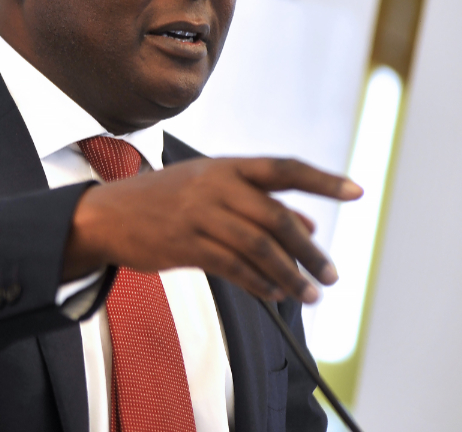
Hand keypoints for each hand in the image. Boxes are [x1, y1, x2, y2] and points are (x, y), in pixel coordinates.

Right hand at [63, 157, 362, 302]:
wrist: (105, 215)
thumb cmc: (160, 200)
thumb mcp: (206, 188)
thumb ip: (255, 202)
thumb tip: (309, 226)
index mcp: (223, 166)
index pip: (283, 169)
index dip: (322, 180)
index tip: (356, 191)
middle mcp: (214, 186)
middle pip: (276, 218)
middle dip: (310, 250)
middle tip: (330, 274)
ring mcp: (198, 215)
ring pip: (259, 247)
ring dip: (290, 275)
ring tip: (308, 294)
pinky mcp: (185, 244)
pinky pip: (233, 267)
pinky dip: (259, 283)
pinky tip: (273, 294)